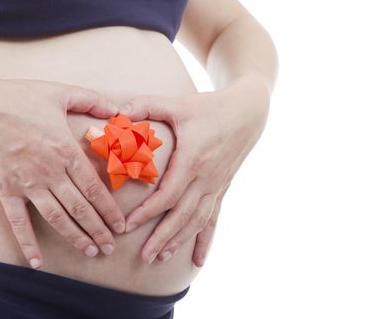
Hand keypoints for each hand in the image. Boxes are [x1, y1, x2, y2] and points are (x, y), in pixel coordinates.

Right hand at [0, 78, 125, 268]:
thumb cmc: (17, 98)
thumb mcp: (59, 92)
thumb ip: (91, 99)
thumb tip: (116, 109)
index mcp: (65, 151)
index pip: (94, 187)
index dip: (110, 210)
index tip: (121, 226)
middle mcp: (50, 173)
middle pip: (80, 208)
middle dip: (98, 230)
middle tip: (110, 247)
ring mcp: (27, 185)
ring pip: (57, 218)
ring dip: (75, 237)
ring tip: (90, 251)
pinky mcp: (6, 191)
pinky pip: (18, 222)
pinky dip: (28, 244)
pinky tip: (37, 263)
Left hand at [119, 80, 270, 266]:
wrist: (247, 113)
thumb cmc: (209, 108)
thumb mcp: (178, 104)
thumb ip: (147, 106)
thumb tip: (118, 112)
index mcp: (192, 160)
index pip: (168, 194)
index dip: (148, 212)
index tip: (128, 225)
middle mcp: (206, 178)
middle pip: (182, 215)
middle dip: (162, 237)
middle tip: (144, 256)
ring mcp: (216, 186)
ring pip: (197, 221)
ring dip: (179, 241)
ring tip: (161, 257)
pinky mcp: (222, 189)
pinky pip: (214, 220)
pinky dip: (205, 241)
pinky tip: (198, 261)